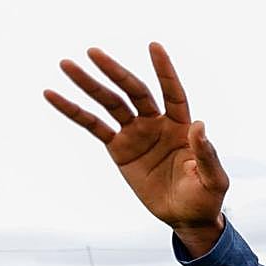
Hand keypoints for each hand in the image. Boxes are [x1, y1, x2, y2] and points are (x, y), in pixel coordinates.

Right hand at [43, 43, 228, 254]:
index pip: (173, 93)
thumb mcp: (213, 179)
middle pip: (135, 91)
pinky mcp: (119, 149)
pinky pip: (93, 126)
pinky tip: (53, 94)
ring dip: (89, 84)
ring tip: (66, 64)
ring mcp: (136, 134)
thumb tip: (198, 125)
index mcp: (181, 127)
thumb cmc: (205, 197)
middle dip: (116, 72)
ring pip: (110, 103)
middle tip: (94, 52)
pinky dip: (74, 111)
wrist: (186, 218)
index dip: (165, 71)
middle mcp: (157, 124)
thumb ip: (206, 154)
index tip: (154, 47)